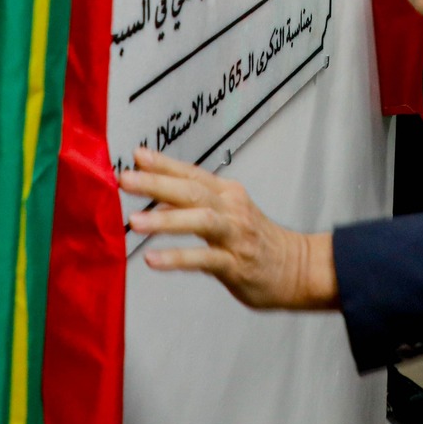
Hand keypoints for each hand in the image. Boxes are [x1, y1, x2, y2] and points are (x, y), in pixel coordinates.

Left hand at [118, 148, 338, 309]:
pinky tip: (152, 259)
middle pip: (192, 190)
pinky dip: (177, 258)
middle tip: (125, 180)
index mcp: (226, 193)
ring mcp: (235, 235)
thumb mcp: (227, 213)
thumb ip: (192, 204)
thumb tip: (155, 196)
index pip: (191, 172)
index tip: (136, 155)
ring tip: (134, 222)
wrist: (297, 268)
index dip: (163, 163)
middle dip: (156, 184)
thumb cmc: (254, 240)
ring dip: (165, 220)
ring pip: (200, 220)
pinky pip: (203, 259)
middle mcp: (231, 208)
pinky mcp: (236, 264)